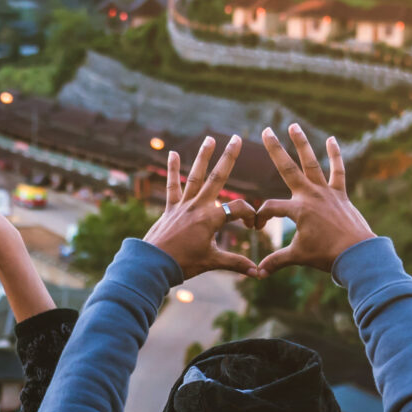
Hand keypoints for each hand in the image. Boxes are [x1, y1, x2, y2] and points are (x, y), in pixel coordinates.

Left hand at [143, 137, 261, 280]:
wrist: (154, 264)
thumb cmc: (184, 263)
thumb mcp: (212, 262)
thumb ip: (236, 263)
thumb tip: (257, 272)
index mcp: (211, 219)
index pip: (238, 208)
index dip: (250, 215)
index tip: (253, 226)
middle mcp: (198, 206)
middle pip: (217, 177)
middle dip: (228, 157)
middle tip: (236, 138)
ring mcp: (183, 205)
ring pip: (195, 176)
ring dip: (203, 156)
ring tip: (209, 138)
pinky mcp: (170, 208)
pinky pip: (172, 186)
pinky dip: (172, 170)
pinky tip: (171, 152)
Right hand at [253, 124, 375, 274]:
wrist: (357, 254)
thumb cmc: (326, 255)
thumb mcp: (297, 256)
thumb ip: (276, 261)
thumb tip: (257, 273)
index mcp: (297, 210)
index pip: (270, 207)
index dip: (259, 217)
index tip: (257, 228)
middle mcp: (310, 195)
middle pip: (287, 168)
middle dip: (274, 149)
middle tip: (265, 130)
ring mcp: (326, 192)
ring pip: (311, 163)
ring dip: (302, 144)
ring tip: (294, 126)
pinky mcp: (340, 194)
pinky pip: (338, 171)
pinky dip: (336, 155)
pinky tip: (331, 139)